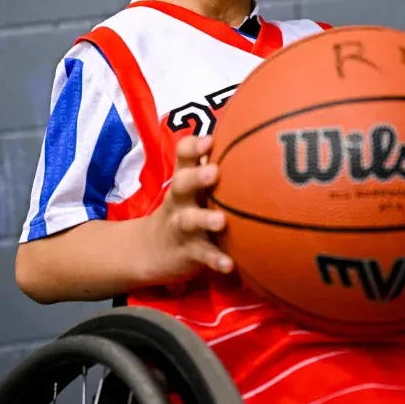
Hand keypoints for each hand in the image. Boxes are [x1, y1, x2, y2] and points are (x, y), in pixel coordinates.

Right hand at [144, 135, 233, 283]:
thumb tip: (254, 138)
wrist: (150, 249)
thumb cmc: (186, 208)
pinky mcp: (186, 252)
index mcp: (184, 179)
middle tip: (214, 171)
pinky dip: (214, 259)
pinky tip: (229, 265)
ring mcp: (181, 226)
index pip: (182, 156)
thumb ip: (212, 166)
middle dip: (196, 176)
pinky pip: (201, 255)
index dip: (193, 147)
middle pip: (181, 183)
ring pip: (189, 220)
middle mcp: (179, 200)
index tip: (210, 141)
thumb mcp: (193, 187)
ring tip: (221, 221)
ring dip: (205, 219)